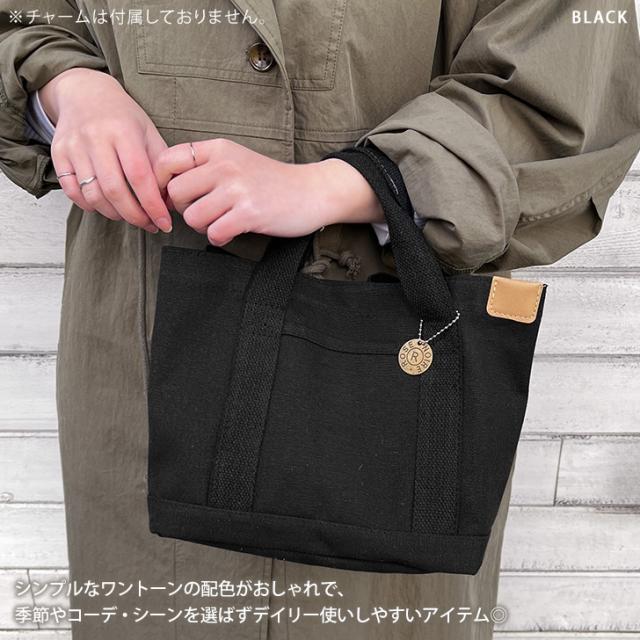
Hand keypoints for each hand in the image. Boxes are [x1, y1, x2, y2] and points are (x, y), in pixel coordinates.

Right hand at [40, 67, 171, 232]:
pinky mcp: (58, 154)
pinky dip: (90, 206)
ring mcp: (74, 146)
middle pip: (114, 190)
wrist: (85, 93)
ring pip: (93, 195)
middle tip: (149, 225)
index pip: (139, 177)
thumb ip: (161, 167)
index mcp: (123, 131)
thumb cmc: (123, 117)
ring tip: (131, 216)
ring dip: (115, 214)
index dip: (153, 205)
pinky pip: (72, 192)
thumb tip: (170, 203)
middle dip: (135, 216)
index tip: (164, 222)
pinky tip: (107, 206)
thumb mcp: (149, 133)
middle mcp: (95, 138)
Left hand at [153, 138, 384, 244]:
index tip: (174, 198)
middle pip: (176, 193)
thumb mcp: (236, 160)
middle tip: (205, 213)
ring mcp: (238, 189)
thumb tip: (166, 189)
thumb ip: (204, 167)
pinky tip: (230, 233)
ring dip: (203, 227)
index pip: (166, 161)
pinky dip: (219, 239)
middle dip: (186, 209)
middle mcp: (225, 165)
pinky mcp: (249, 213)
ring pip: (192, 217)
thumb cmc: (270, 181)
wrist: (312, 192)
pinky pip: (214, 233)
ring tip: (221, 222)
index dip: (160, 184)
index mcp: (218, 149)